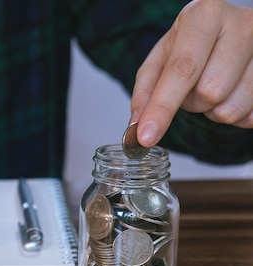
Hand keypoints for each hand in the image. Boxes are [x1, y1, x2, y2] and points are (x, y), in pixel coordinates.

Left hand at [131, 0, 252, 146]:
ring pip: (230, 108)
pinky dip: (234, 115)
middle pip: (208, 92)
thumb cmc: (191, 44)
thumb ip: (145, 90)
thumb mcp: (162, 57)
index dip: (162, 108)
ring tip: (213, 87)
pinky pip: (249, 116)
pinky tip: (232, 93)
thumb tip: (137, 126)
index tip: (146, 137)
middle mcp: (241, 24)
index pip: (182, 70)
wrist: (229, 30)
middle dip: (192, 103)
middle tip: (193, 87)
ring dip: (212, 111)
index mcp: (204, 16)